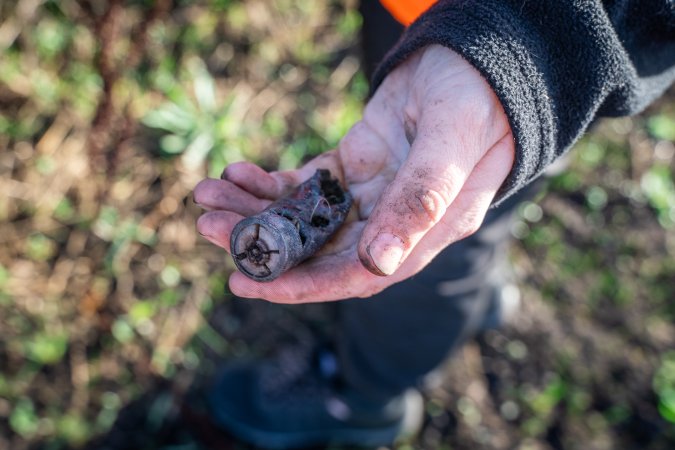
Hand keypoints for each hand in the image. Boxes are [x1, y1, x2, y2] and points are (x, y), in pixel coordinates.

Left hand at [194, 45, 513, 302]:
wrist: (474, 59)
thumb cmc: (476, 98)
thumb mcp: (452, 142)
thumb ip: (421, 200)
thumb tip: (377, 264)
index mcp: (424, 231)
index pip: (358, 276)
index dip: (301, 284)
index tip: (248, 280)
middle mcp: (393, 222)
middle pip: (319, 250)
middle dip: (262, 242)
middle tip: (208, 225)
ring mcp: (371, 195)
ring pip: (304, 218)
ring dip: (255, 211)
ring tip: (208, 194)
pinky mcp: (353, 168)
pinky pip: (305, 185)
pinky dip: (270, 183)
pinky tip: (239, 171)